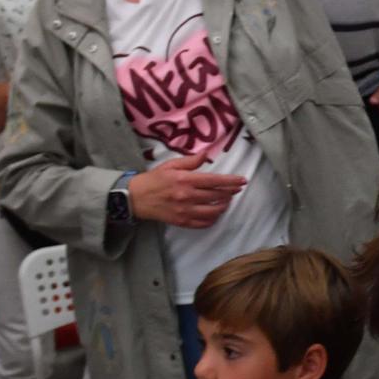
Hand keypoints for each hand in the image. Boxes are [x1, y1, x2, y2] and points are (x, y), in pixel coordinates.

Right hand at [128, 154, 247, 227]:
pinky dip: (213, 219)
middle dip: (230, 192)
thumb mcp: (170, 165)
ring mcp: (185, 211)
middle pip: (217, 196)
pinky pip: (203, 223)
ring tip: (226, 200)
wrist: (136, 198)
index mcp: (185, 180)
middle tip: (236, 189)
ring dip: (224, 206)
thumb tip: (206, 155)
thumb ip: (190, 161)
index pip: (214, 180)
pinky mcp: (182, 221)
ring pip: (213, 211)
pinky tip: (215, 213)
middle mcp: (187, 196)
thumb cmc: (153, 180)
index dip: (231, 181)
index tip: (242, 180)